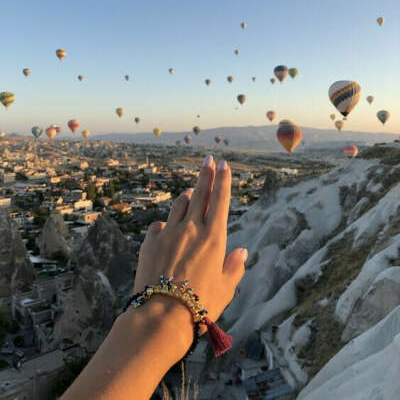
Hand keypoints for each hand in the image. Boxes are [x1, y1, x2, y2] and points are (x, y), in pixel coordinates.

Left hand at [134, 155, 246, 325]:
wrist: (161, 315)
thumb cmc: (200, 305)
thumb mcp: (226, 289)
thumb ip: (234, 267)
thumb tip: (243, 252)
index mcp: (214, 237)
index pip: (220, 200)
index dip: (223, 180)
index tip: (225, 165)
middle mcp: (191, 228)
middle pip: (200, 193)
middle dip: (206, 173)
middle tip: (208, 160)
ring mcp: (169, 232)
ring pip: (179, 204)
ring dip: (187, 195)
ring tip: (191, 191)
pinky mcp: (150, 241)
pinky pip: (159, 224)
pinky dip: (165, 223)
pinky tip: (166, 227)